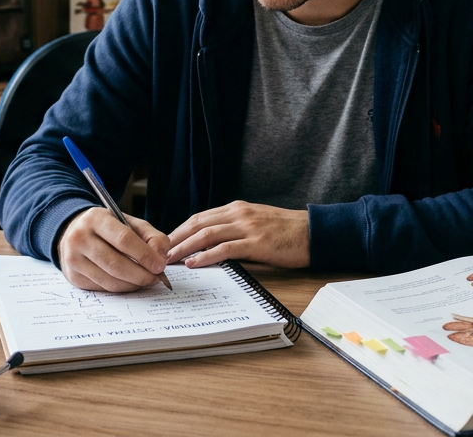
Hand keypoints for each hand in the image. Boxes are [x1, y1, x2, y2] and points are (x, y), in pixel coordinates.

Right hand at [57, 207, 169, 291]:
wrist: (74, 232)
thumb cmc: (108, 228)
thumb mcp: (130, 223)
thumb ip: (152, 236)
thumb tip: (161, 258)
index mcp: (95, 219)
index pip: (124, 239)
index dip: (145, 255)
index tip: (160, 265)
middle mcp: (79, 238)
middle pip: (115, 264)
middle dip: (141, 274)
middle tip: (156, 277)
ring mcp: (73, 259)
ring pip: (110, 280)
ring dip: (133, 284)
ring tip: (146, 280)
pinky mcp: (74, 277)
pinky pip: (103, 288)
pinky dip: (122, 288)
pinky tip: (130, 282)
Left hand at [166, 201, 309, 268]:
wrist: (314, 232)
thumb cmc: (286, 231)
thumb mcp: (256, 223)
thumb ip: (235, 229)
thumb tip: (211, 245)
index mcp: (237, 209)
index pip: (200, 217)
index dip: (180, 230)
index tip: (166, 243)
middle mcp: (239, 214)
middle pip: (197, 223)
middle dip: (176, 238)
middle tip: (159, 252)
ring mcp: (247, 227)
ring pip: (206, 234)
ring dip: (184, 247)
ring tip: (169, 259)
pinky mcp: (256, 242)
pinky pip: (225, 248)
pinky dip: (205, 256)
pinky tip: (193, 264)